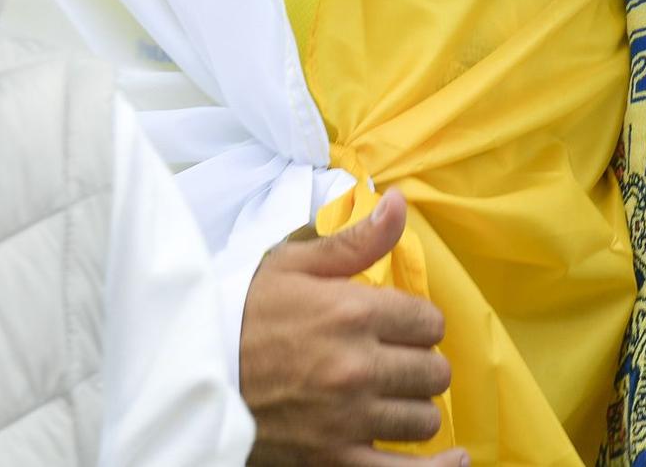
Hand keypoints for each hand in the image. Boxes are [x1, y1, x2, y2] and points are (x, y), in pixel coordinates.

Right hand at [240, 191, 464, 465]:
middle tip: (393, 361)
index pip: (429, 322)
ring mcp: (348, 419)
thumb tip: (400, 204)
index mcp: (352, 312)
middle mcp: (357, 367)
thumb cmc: (242, 313)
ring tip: (390, 397)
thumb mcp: (292, 265)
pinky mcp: (334, 460)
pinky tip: (453, 458)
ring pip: (424, 418)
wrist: (192, 373)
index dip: (417, 323)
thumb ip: (355, 240)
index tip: (399, 326)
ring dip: (414, 407)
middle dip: (419, 363)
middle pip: (432, 371)